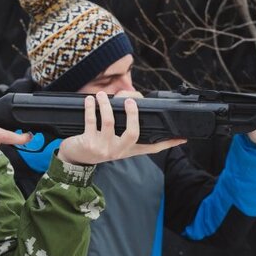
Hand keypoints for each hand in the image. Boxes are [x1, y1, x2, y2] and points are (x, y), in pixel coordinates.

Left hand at [58, 93, 184, 164]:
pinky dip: (90, 107)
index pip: (151, 148)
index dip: (167, 143)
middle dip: (132, 114)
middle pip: (133, 133)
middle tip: (129, 100)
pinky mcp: (88, 143)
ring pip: (109, 122)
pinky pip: (90, 121)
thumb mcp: (114, 142)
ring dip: (106, 105)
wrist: (74, 160)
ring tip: (103, 95)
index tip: (182, 137)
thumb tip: (133, 100)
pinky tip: (90, 100)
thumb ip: (126, 128)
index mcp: (127, 150)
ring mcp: (103, 148)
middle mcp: (118, 151)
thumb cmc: (96, 144)